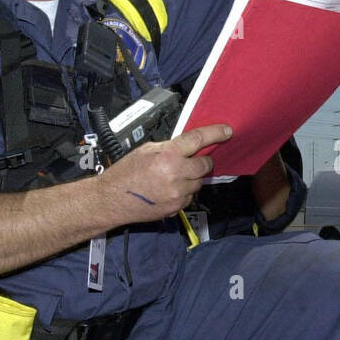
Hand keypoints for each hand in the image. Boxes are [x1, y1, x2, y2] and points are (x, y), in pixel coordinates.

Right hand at [101, 124, 232, 223]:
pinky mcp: (177, 208)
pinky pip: (190, 197)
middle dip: (202, 161)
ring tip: (172, 177)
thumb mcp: (145, 150)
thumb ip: (169, 147)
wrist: (112, 200)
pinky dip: (185, 192)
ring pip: (199, 182)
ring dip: (192, 178)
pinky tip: (169, 190)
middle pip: (205, 164)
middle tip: (191, 161)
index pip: (198, 139)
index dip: (216, 133)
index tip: (227, 131)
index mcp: (167, 155)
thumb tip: (188, 145)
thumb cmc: (125, 173)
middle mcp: (176, 174)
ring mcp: (178, 193)